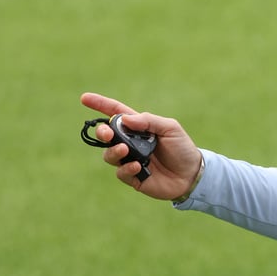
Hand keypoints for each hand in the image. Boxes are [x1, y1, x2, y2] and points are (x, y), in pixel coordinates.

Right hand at [80, 92, 202, 200]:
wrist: (192, 174)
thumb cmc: (182, 148)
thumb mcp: (170, 128)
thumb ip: (149, 121)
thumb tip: (125, 119)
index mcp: (139, 127)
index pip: (116, 114)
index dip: (100, 105)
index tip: (84, 98)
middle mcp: (131, 143)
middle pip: (107, 135)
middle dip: (102, 132)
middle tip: (107, 133)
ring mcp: (130, 160)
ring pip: (109, 154)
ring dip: (114, 151)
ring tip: (125, 150)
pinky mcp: (133, 177)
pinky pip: (121, 172)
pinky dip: (126, 168)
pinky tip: (137, 166)